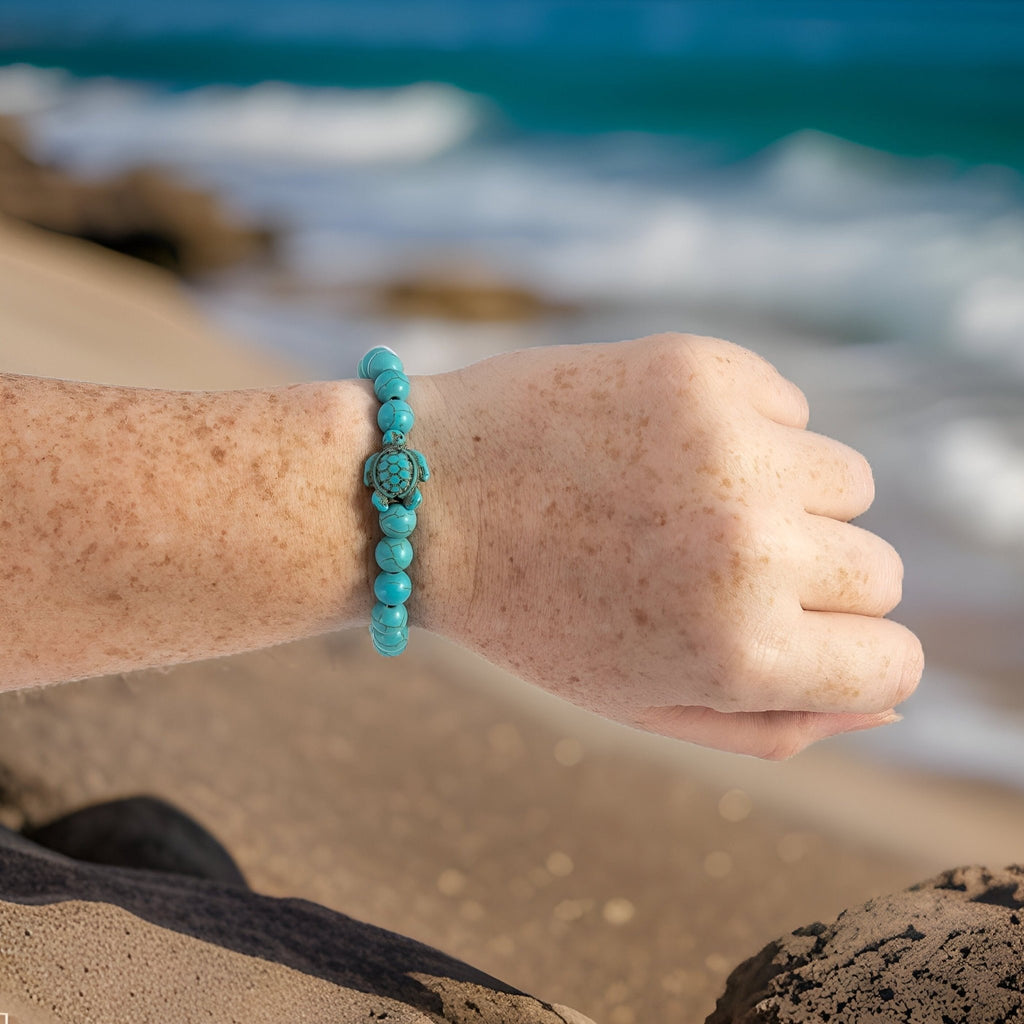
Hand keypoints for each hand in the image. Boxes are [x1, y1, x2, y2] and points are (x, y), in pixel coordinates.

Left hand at [414, 333, 922, 758]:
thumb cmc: (532, 612)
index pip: (894, 659)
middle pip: (880, 571)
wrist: (427, 497)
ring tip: (686, 503)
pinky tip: (662, 446)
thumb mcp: (639, 700)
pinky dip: (747, 429)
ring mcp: (731, 449)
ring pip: (847, 481)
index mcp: (739, 654)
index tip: (795, 635)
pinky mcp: (702, 370)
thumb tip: (888, 701)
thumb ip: (770, 723)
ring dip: (785, 498)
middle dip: (811, 579)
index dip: (848, 652)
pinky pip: (789, 407)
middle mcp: (751, 551)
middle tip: (710, 567)